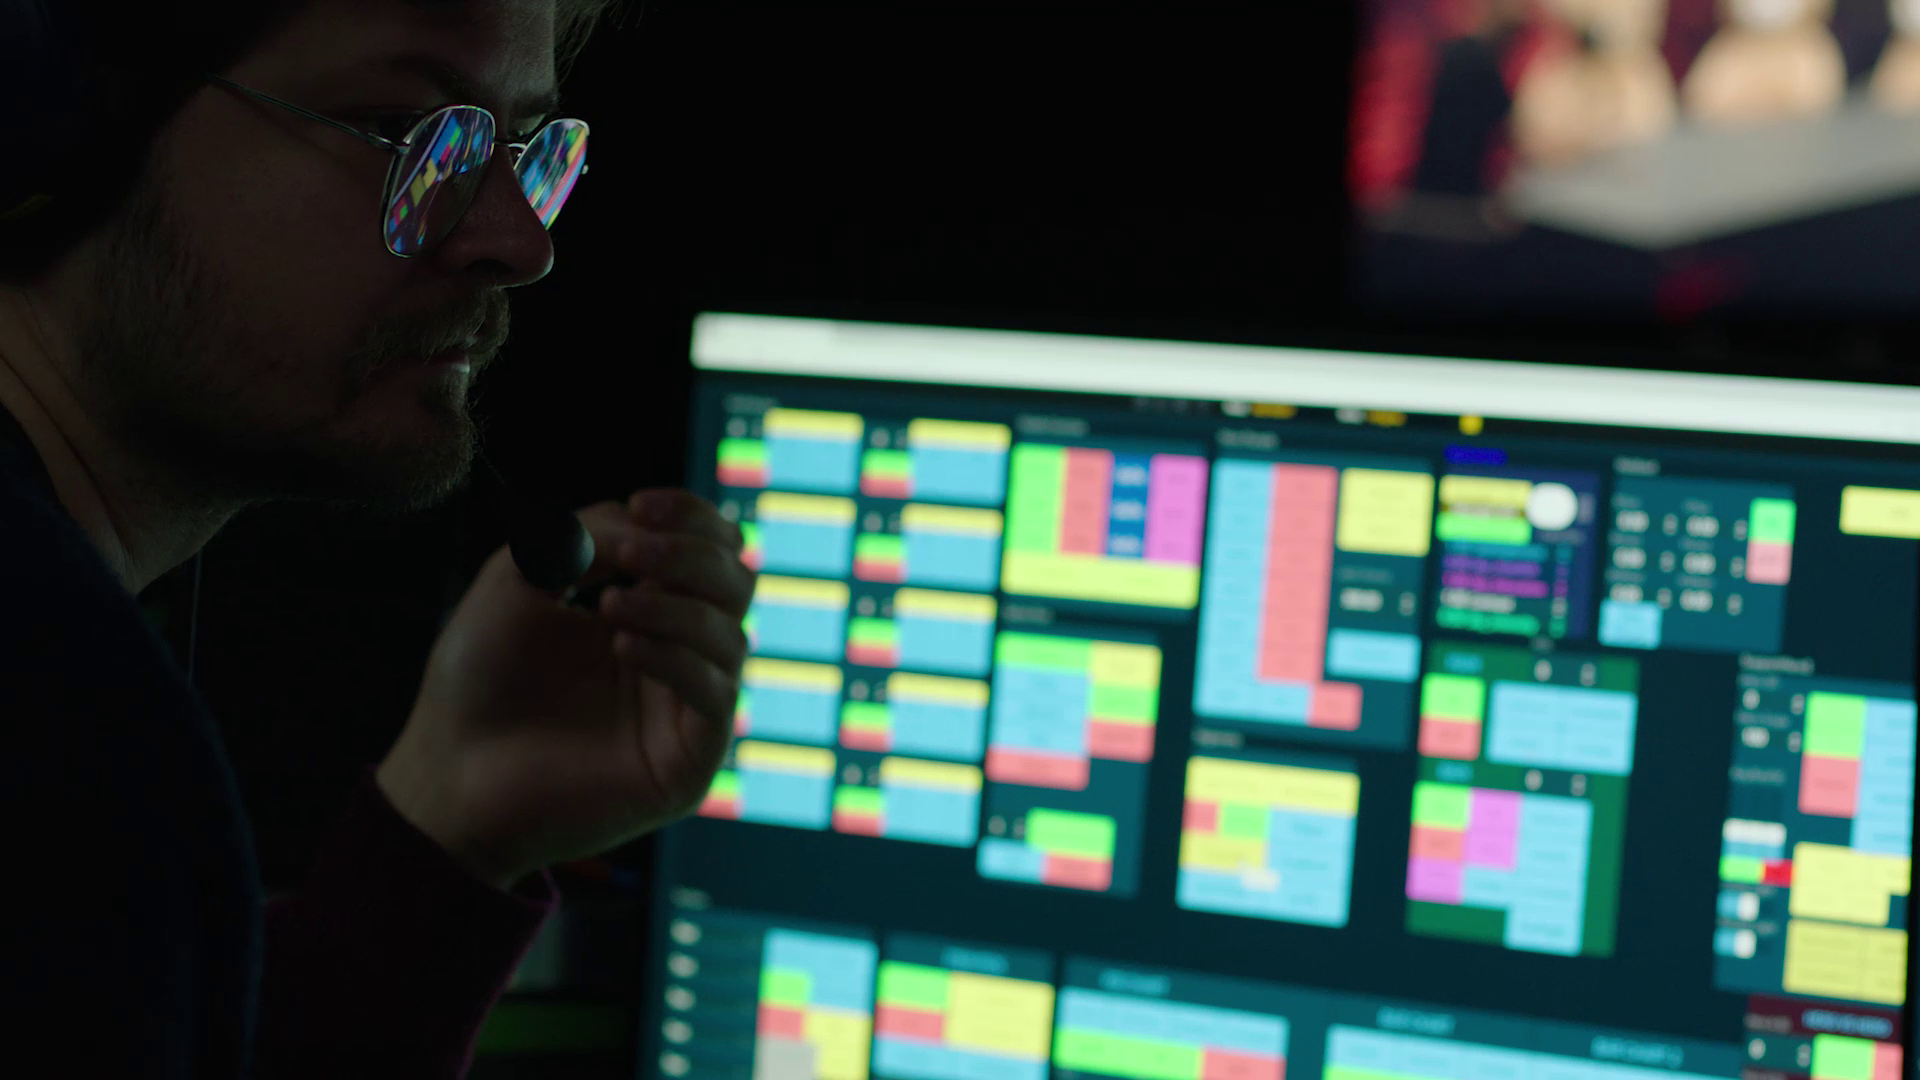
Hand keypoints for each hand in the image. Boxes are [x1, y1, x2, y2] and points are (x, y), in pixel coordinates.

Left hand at [377, 489, 755, 889]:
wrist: (450, 772)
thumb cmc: (478, 677)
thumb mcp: (523, 576)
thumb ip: (589, 535)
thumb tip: (651, 531)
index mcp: (648, 607)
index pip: (707, 549)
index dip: (690, 517)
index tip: (642, 505)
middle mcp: (678, 652)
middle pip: (736, 582)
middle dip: (692, 554)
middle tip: (633, 552)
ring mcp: (686, 708)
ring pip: (732, 635)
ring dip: (675, 606)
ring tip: (610, 607)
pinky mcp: (689, 760)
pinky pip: (717, 694)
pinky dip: (676, 658)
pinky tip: (623, 648)